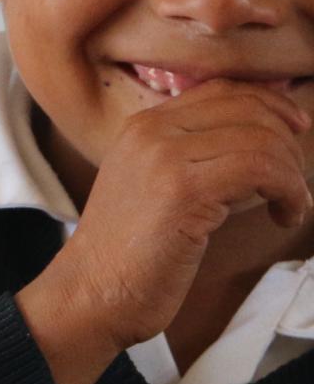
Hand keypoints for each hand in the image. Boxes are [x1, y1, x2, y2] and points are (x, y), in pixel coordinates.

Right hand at [66, 80, 311, 350]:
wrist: (90, 294)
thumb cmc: (129, 256)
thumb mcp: (154, 188)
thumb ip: (193, 159)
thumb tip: (262, 147)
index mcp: (143, 125)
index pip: (222, 90)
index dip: (270, 104)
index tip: (296, 131)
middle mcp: (152, 131)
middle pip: (246, 107)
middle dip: (287, 142)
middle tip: (294, 182)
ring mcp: (165, 157)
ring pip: (260, 139)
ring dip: (292, 173)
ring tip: (291, 205)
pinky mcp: (183, 191)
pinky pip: (259, 169)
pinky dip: (288, 191)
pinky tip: (285, 215)